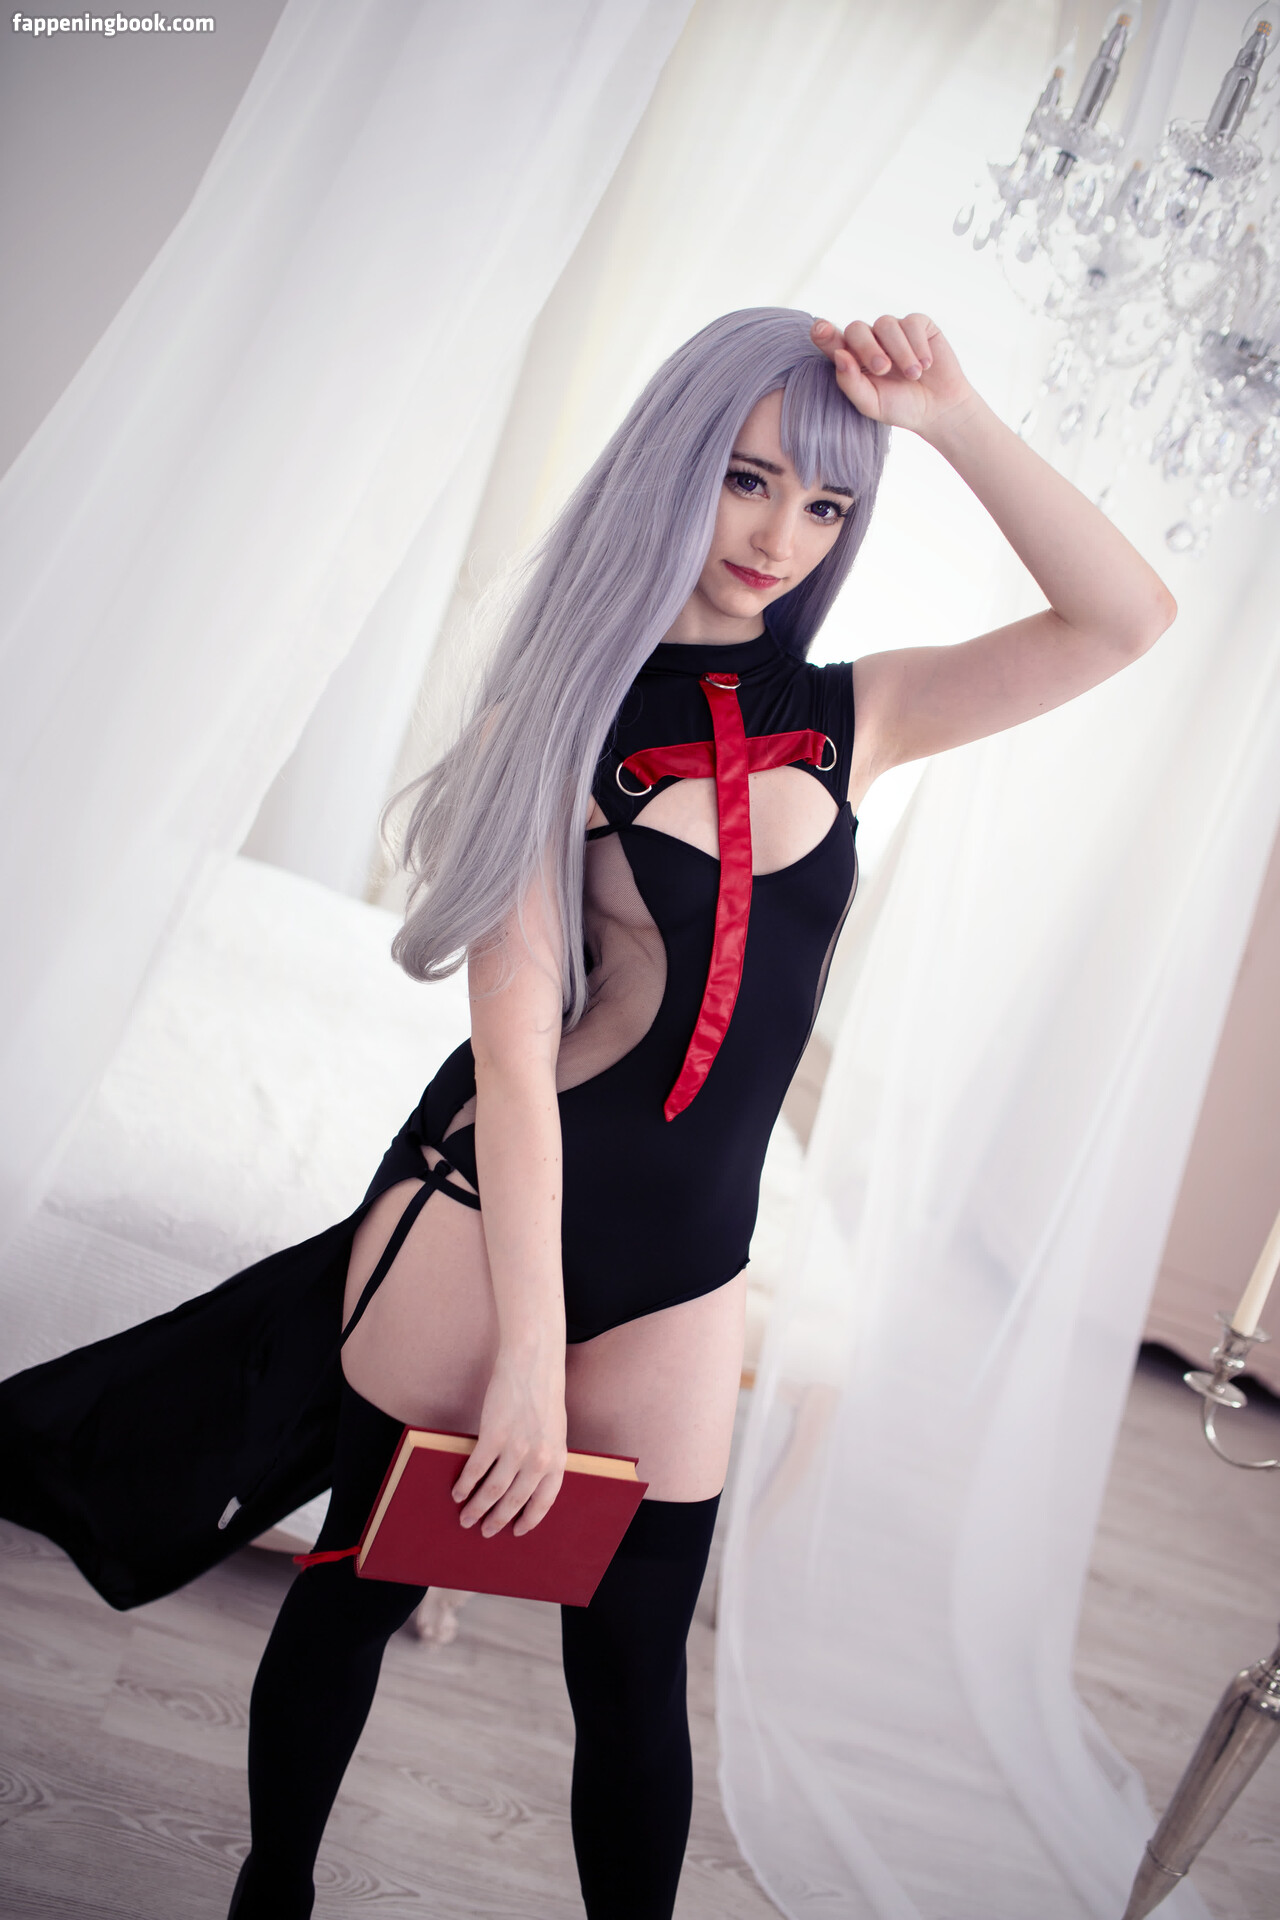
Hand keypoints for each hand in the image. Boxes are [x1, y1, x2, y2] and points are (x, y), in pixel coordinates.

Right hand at [450, 1344, 566, 1537]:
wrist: (533, 1363)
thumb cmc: (543, 1394)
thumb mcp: (555, 1431)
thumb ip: (546, 1456)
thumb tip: (529, 1482)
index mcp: (558, 1459)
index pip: (544, 1501)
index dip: (530, 1519)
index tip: (517, 1532)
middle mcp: (539, 1459)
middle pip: (515, 1501)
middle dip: (497, 1520)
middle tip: (485, 1532)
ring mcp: (516, 1448)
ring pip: (493, 1490)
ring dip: (477, 1508)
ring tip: (466, 1517)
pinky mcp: (494, 1435)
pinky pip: (476, 1469)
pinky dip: (465, 1484)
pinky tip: (457, 1492)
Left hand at [810, 313, 975, 436]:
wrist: (938, 407)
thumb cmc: (900, 407)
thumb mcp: (871, 404)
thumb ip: (850, 383)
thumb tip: (839, 356)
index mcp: (852, 358)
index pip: (831, 340)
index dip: (823, 332)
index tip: (820, 329)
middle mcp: (870, 340)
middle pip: (857, 328)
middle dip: (868, 348)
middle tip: (883, 369)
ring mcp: (893, 330)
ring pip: (886, 324)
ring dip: (900, 351)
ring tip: (913, 376)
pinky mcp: (918, 324)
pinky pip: (912, 323)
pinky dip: (918, 345)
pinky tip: (926, 365)